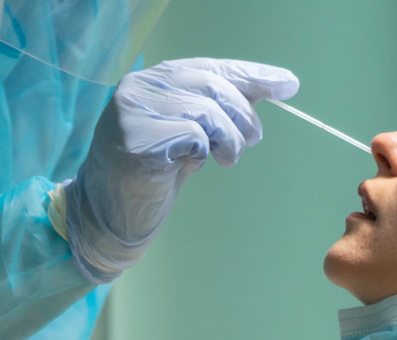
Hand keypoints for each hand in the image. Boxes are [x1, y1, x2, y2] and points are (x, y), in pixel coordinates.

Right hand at [61, 58, 298, 282]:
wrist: (108, 216)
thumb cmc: (151, 176)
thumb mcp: (188, 135)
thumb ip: (216, 110)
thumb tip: (271, 87)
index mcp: (152, 80)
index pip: (210, 67)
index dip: (251, 75)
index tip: (287, 85)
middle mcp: (140, 87)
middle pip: (212, 84)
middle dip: (244, 113)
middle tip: (253, 139)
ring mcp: (135, 112)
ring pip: (207, 110)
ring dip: (230, 139)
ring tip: (226, 160)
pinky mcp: (137, 141)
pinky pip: (193, 136)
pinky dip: (203, 154)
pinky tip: (190, 167)